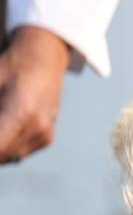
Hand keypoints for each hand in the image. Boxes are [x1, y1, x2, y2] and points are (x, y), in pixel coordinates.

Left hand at [0, 25, 71, 163]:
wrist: (44, 58)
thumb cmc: (11, 66)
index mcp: (22, 112)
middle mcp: (37, 127)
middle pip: (1, 154)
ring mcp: (45, 134)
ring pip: (9, 156)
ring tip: (1, 119)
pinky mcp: (47, 137)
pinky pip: (19, 153)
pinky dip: (5, 146)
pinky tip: (3, 128)